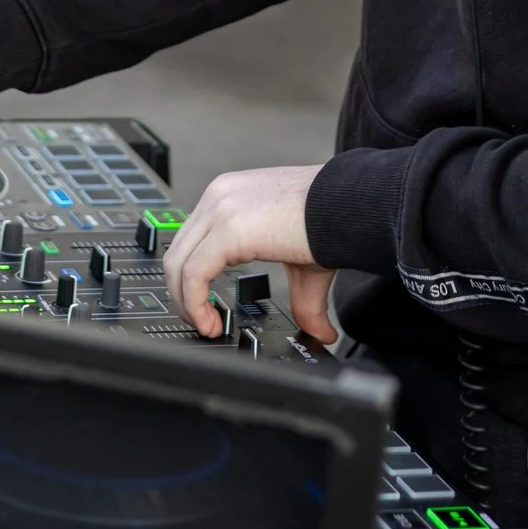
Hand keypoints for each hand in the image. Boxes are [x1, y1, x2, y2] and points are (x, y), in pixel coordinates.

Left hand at [162, 165, 335, 341]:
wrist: (350, 206)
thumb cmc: (331, 221)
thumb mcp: (304, 263)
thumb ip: (300, 297)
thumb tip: (320, 332)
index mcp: (230, 196)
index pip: (190, 239)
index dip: (190, 279)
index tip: (204, 307)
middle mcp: (219, 196)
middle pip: (177, 251)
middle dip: (183, 294)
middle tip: (201, 321)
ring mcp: (221, 209)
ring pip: (178, 263)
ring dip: (186, 303)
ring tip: (207, 326)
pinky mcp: (229, 229)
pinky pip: (193, 273)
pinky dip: (195, 303)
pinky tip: (211, 321)